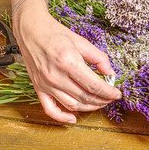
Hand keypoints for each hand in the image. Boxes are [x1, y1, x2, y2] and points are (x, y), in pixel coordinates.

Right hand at [13, 1, 121, 122]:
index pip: (94, 86)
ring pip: (72, 105)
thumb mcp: (82, 41)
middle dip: (102, 100)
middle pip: (85, 97)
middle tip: (111, 98)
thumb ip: (99, 58)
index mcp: (69, 62)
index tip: (117, 93)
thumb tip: (110, 73)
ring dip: (89, 108)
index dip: (109, 92)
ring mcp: (46, 84)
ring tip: (99, 103)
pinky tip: (73, 118)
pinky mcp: (38, 88)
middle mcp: (56, 76)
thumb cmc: (56, 33)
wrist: (31, 30)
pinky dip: (62, 117)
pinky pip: (50, 109)